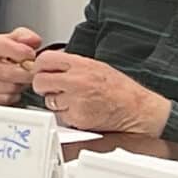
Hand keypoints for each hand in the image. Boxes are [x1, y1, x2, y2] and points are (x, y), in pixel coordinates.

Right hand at [0, 28, 41, 104]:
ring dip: (20, 85)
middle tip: (32, 71)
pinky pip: (5, 99)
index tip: (31, 54)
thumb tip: (32, 40)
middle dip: (25, 74)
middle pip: (7, 72)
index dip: (20, 51)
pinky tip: (14, 88)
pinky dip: (14, 95)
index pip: (0, 45)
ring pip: (8, 87)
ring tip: (22, 79)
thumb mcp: (18, 40)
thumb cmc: (8, 55)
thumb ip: (26, 36)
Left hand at [30, 52, 171, 136]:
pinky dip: (66, 115)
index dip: (40, 67)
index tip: (42, 71)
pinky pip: (60, 116)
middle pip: (40, 81)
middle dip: (42, 86)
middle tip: (51, 88)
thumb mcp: (96, 66)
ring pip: (48, 100)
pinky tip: (81, 110)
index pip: (45, 60)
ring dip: (56, 102)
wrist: (137, 109)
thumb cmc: (120, 89)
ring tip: (74, 100)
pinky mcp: (77, 118)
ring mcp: (76, 101)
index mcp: (81, 65)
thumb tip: (52, 63)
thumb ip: (72, 64)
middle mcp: (77, 81)